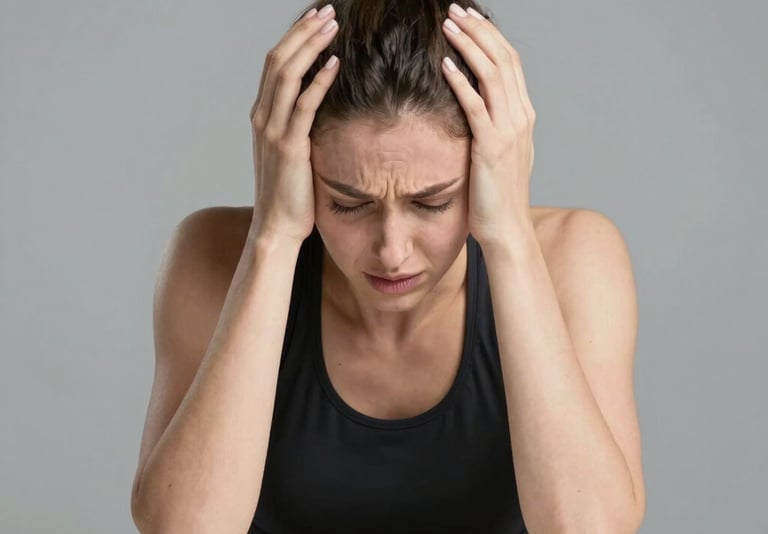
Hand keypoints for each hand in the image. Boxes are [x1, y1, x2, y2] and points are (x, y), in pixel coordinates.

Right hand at [248, 5, 339, 243]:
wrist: (277, 227)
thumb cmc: (290, 192)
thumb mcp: (291, 152)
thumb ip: (298, 125)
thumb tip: (322, 105)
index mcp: (262, 115)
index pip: (275, 64)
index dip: (294, 37)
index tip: (316, 19)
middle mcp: (263, 117)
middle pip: (278, 59)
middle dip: (302, 31)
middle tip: (327, 11)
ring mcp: (273, 131)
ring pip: (287, 74)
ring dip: (310, 45)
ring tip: (332, 25)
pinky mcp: (290, 147)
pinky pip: (304, 105)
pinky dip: (319, 81)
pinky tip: (335, 63)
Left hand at [440, 4, 536, 247]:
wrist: (507, 229)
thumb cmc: (497, 196)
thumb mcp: (500, 153)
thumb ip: (492, 126)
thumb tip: (474, 106)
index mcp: (523, 116)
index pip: (510, 63)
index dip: (490, 36)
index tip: (468, 18)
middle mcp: (521, 117)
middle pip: (504, 58)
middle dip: (480, 29)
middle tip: (457, 9)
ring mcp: (509, 131)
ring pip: (493, 75)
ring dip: (470, 45)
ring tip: (449, 25)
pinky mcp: (491, 148)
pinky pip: (476, 106)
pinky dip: (462, 82)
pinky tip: (445, 65)